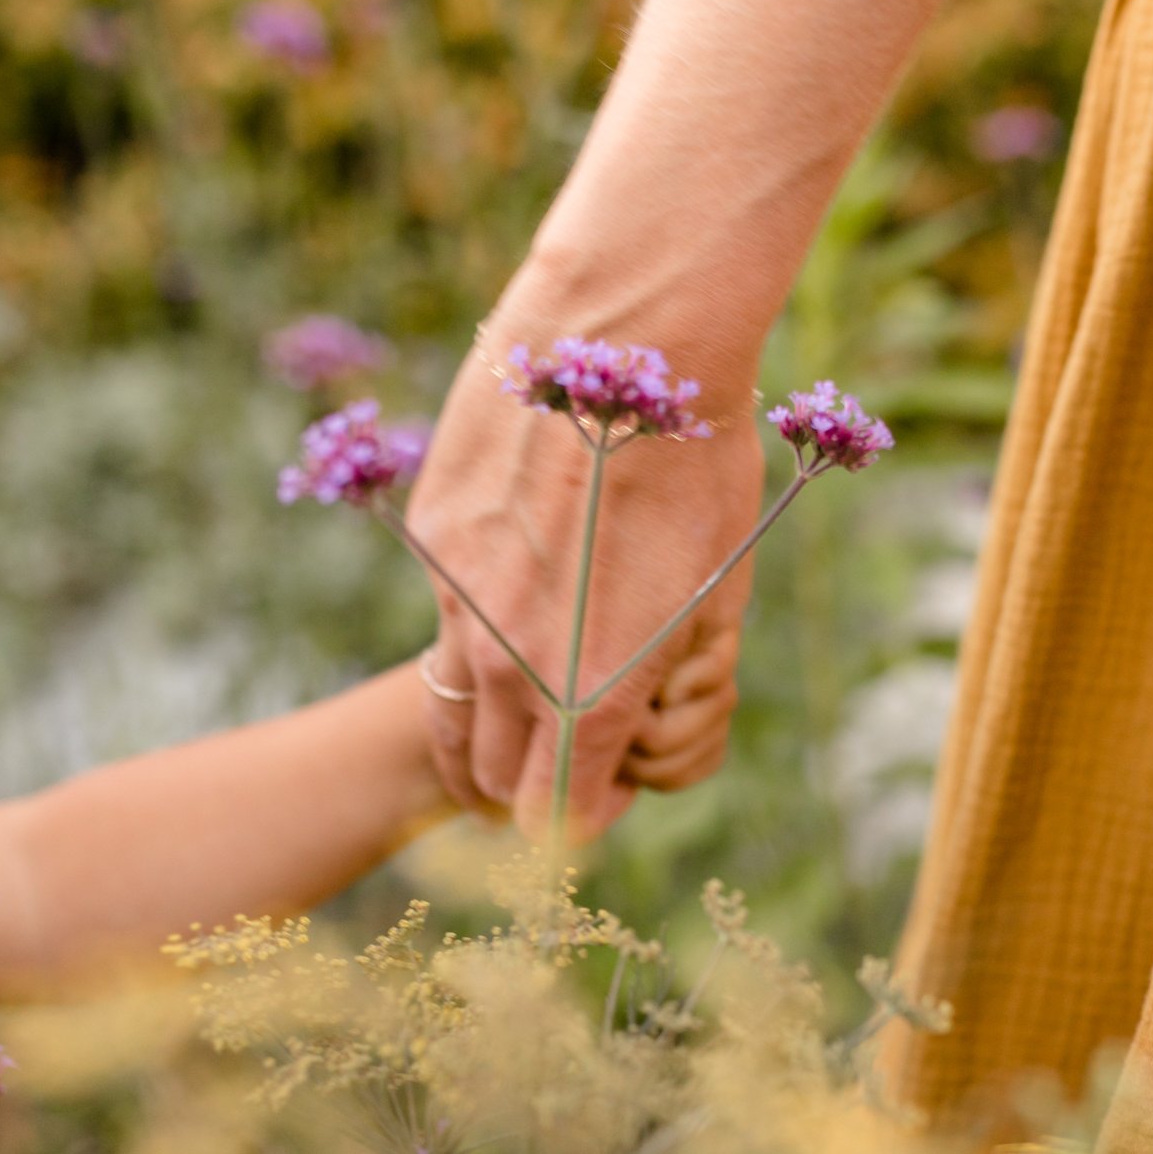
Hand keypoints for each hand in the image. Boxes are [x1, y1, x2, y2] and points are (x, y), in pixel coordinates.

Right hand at [408, 332, 765, 838]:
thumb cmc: (700, 459)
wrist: (628, 334)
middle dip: (533, 784)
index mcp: (593, 692)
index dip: (583, 819)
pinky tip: (529, 569)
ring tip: (537, 690)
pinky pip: (445, 615)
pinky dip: (478, 623)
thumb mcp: (719, 590)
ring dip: (493, 719)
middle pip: (495, 782)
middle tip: (576, 750)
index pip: (558, 820)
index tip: (607, 791)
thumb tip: (638, 731)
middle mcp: (512, 663)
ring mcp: (458, 600)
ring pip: (454, 707)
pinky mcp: (432, 540)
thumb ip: (673, 682)